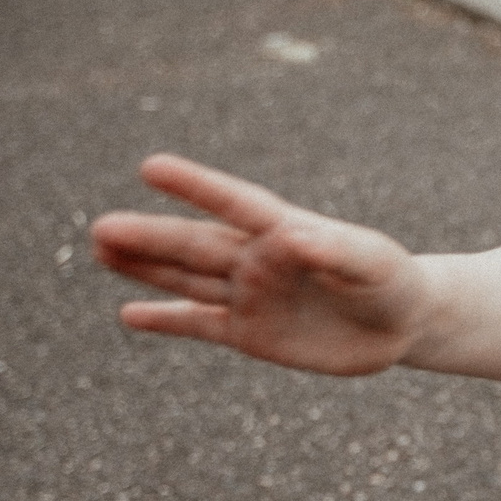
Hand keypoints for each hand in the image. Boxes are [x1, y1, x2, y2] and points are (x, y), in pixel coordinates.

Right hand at [89, 154, 430, 375]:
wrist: (401, 322)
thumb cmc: (390, 280)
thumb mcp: (374, 264)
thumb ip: (336, 251)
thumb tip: (293, 237)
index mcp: (285, 230)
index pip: (235, 204)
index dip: (196, 188)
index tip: (152, 167)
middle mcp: (257, 259)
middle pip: (195, 246)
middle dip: (150, 238)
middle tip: (101, 227)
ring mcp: (250, 294)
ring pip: (187, 278)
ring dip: (145, 266)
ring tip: (100, 248)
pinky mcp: (250, 332)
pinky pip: (200, 323)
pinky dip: (167, 321)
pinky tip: (129, 315)